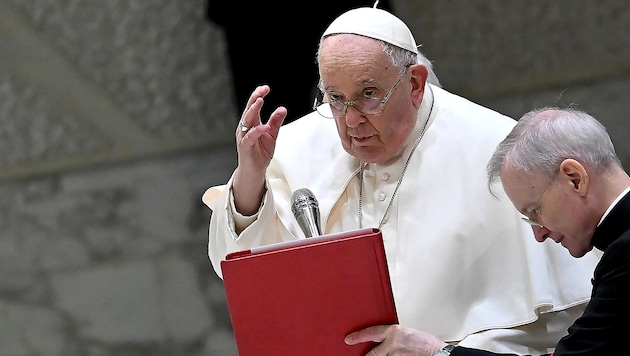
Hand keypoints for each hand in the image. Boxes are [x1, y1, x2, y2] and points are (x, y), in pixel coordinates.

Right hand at [233, 85, 286, 214]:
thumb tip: (282, 109)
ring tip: (260, 102)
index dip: (258, 96)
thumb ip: (275, 122)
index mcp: (252, 123)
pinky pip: (250, 137)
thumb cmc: (260, 153)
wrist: (254, 170)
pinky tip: (263, 127)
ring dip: (253, 110)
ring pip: (246, 121)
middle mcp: (246, 128)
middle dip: (255, 99)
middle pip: (249, 110)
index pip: (253, 106)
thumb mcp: (272, 135)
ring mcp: (244, 136)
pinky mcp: (245, 146)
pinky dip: (257, 131)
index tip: (265, 88)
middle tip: (262, 91)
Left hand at [345, 324, 447, 355]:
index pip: (371, 333)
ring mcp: (395, 355)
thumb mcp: (407, 333)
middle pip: (373, 353)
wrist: (438, 352)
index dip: (358, 336)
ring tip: (397, 353)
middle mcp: (393, 343)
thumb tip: (383, 341)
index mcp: (394, 331)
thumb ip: (393, 336)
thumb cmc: (426, 343)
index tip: (349, 339)